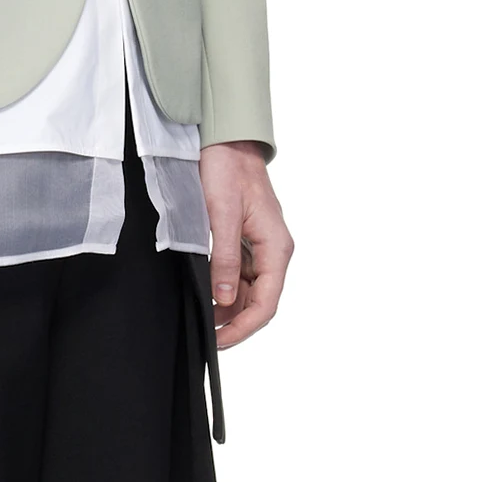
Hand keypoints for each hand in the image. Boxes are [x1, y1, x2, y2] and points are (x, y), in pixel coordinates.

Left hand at [199, 140, 292, 348]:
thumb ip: (225, 258)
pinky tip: (208, 293)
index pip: (266, 303)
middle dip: (235, 322)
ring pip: (250, 290)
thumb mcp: (222, 214)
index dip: (244, 328)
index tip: (219, 341)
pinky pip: (241, 273)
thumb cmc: (226, 169)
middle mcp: (273, 250)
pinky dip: (226, 287)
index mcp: (276, 247)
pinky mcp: (247, 239)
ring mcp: (261, 246)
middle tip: (207, 335)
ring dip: (230, 307)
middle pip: (259, 301)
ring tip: (204, 318)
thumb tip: (225, 298)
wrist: (225, 140)